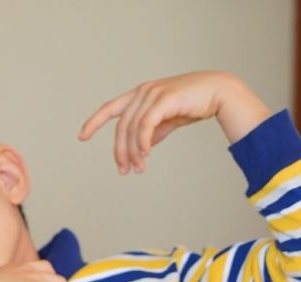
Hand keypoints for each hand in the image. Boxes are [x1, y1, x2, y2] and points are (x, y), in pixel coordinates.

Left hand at [78, 71, 271, 174]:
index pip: (110, 108)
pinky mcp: (163, 99)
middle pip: (121, 126)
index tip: (81, 136)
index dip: (94, 122)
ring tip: (138, 169)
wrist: (219, 92)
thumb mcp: (168, 120)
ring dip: (133, 152)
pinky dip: (142, 142)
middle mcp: (142, 92)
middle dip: (120, 151)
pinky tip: (145, 155)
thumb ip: (153, 132)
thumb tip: (143, 148)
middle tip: (124, 170)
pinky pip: (146, 125)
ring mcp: (152, 93)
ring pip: (132, 128)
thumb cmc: (194, 104)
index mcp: (140, 95)